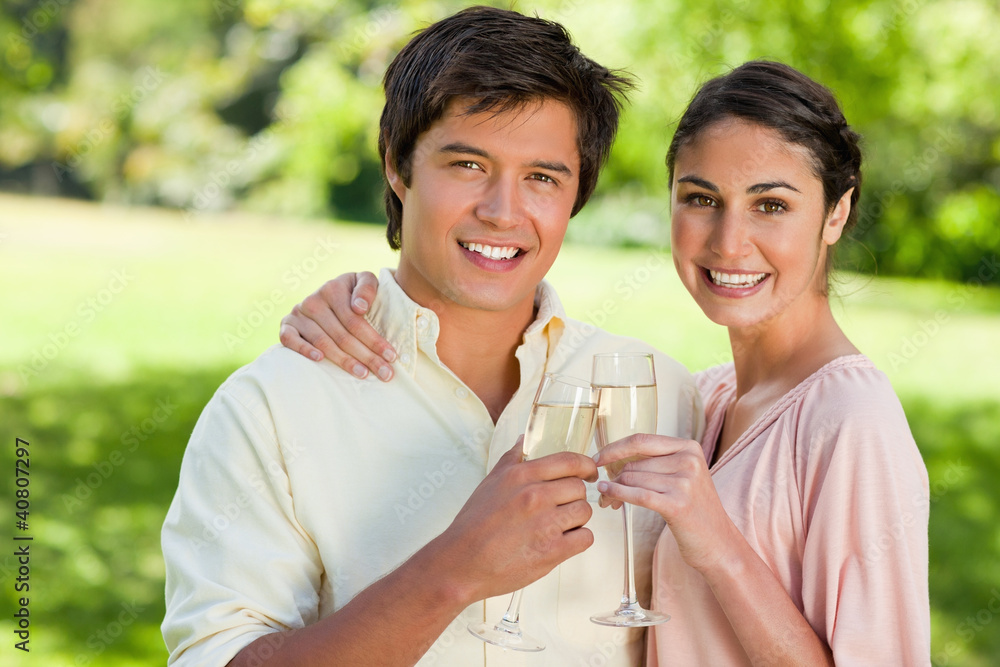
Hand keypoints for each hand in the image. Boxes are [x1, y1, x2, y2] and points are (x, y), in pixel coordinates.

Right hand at [278, 271, 397, 380]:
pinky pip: (290, 340)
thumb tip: (359, 308)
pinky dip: (303, 349)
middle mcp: (313, 300)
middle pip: (342, 335)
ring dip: (343, 360)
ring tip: (363, 374)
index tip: (392, 356)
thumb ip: (367, 287)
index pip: (356, 321)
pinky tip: (320, 360)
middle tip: (384, 374)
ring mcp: (298, 313)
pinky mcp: (287, 325)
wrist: (327, 293)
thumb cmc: (352, 291)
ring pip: (322, 342)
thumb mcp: (363, 280)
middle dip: (366, 356)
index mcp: (333, 288)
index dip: (374, 340)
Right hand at [434, 438, 598, 601]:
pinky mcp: (552, 551)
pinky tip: (562, 542)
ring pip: (585, 512)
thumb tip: (523, 439)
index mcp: (522, 475)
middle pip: (579, 487)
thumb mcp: (490, 482)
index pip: (570, 460)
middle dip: (574, 497)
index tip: (588, 472)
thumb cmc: (473, 524)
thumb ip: (511, 458)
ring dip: (576, 519)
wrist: (462, 562)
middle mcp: (536, 496)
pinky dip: (577, 540)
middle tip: (561, 508)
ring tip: (558, 526)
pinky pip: (585, 538)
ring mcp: (546, 524)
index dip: (586, 465)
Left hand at [594, 434, 740, 572]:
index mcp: (689, 447)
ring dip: (614, 491)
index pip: (641, 440)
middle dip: (613, 476)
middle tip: (604, 491)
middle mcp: (689, 461)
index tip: (597, 458)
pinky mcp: (677, 505)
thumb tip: (612, 457)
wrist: (719, 544)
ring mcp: (685, 482)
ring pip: (631, 479)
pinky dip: (617, 494)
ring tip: (609, 502)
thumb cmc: (694, 510)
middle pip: (633, 463)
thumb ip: (655, 462)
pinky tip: (608, 498)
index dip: (614, 448)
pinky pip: (637, 495)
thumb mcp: (683, 476)